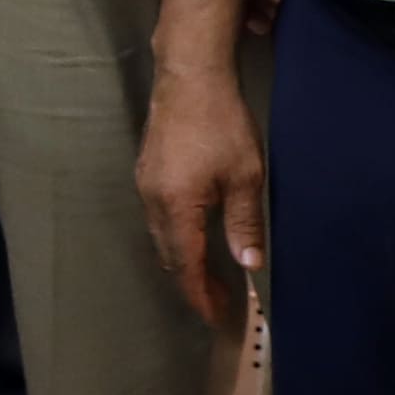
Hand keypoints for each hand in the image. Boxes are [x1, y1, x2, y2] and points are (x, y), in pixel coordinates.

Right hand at [132, 71, 270, 329]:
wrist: (190, 77)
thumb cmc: (222, 125)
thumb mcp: (245, 177)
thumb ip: (245, 224)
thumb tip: (249, 265)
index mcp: (176, 207)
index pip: (186, 265)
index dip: (201, 295)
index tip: (218, 317)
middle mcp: (153, 201)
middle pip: (169, 256)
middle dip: (193, 282)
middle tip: (221, 301)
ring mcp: (145, 185)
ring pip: (161, 238)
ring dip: (184, 260)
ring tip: (212, 274)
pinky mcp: (147, 172)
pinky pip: (158, 218)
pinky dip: (177, 237)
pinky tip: (196, 235)